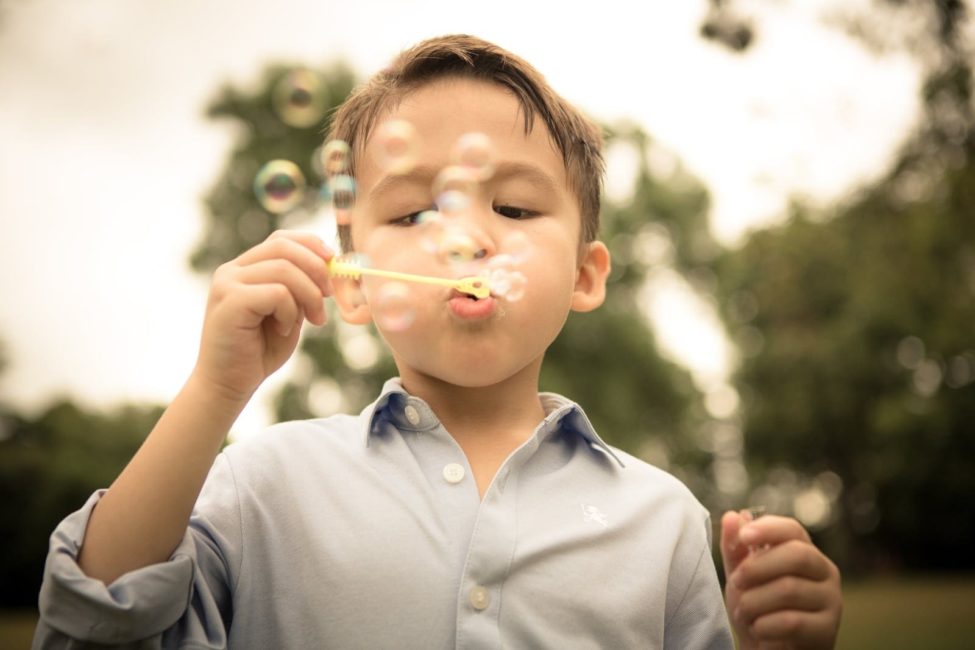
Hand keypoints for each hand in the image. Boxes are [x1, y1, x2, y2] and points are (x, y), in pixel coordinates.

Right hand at [193, 230, 332, 401]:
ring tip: (311, 321)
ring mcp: (227, 284)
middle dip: (316, 268)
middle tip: (328, 296)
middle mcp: (232, 271)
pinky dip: (290, 312)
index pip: (281, 239)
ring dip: (308, 296)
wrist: (228, 384)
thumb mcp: (289, 313)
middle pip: (283, 247)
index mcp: (245, 269)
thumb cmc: (259, 351)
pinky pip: (277, 293)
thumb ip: (301, 289)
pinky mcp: (229, 301)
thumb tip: (330, 265)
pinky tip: (283, 330)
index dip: (311, 244)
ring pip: (284, 269)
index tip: (333, 261)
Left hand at [720, 510, 841, 648]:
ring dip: (754, 602)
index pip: (793, 529)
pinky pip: (792, 622)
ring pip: (790, 589)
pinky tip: (758, 630)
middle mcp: (824, 572)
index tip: (743, 535)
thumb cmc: (759, 608)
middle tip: (736, 583)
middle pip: (797, 555)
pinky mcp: (828, 630)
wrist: (768, 649)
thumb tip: (732, 515)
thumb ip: (736, 548)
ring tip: (743, 612)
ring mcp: (831, 601)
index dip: (768, 528)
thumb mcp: (742, 576)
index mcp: (805, 552)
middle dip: (757, 568)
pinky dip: (765, 626)